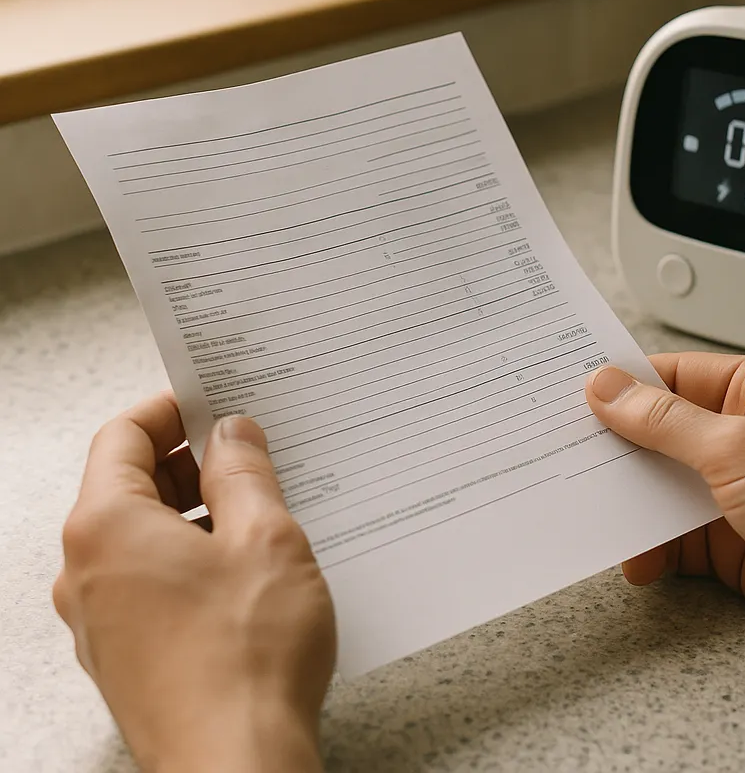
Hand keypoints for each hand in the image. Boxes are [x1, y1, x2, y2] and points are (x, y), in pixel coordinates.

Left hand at [54, 396, 334, 772]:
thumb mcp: (264, 537)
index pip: (122, 436)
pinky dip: (192, 556)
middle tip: (253, 451)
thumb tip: (232, 434)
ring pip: (144, 536)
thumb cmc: (246, 657)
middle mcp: (87, 571)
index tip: (215, 402)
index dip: (171, 409)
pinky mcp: (128, 654)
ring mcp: (102, 619)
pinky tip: (249, 567)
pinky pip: (152, 579)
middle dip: (192, 460)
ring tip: (263, 508)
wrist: (236, 770)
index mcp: (105, 528)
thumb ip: (244, 472)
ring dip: (199, 510)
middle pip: (129, 485)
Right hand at [585, 354, 744, 666]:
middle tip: (571, 453)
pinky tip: (637, 557)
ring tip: (595, 509)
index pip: (675, 375)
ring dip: (632, 501)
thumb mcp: (737, 446)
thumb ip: (664, 421)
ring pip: (663, 486)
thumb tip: (608, 389)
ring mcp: (738, 488)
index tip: (577, 394)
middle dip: (621, 448)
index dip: (626, 384)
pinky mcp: (731, 540)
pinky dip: (651, 546)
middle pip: (663, 432)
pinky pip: (673, 535)